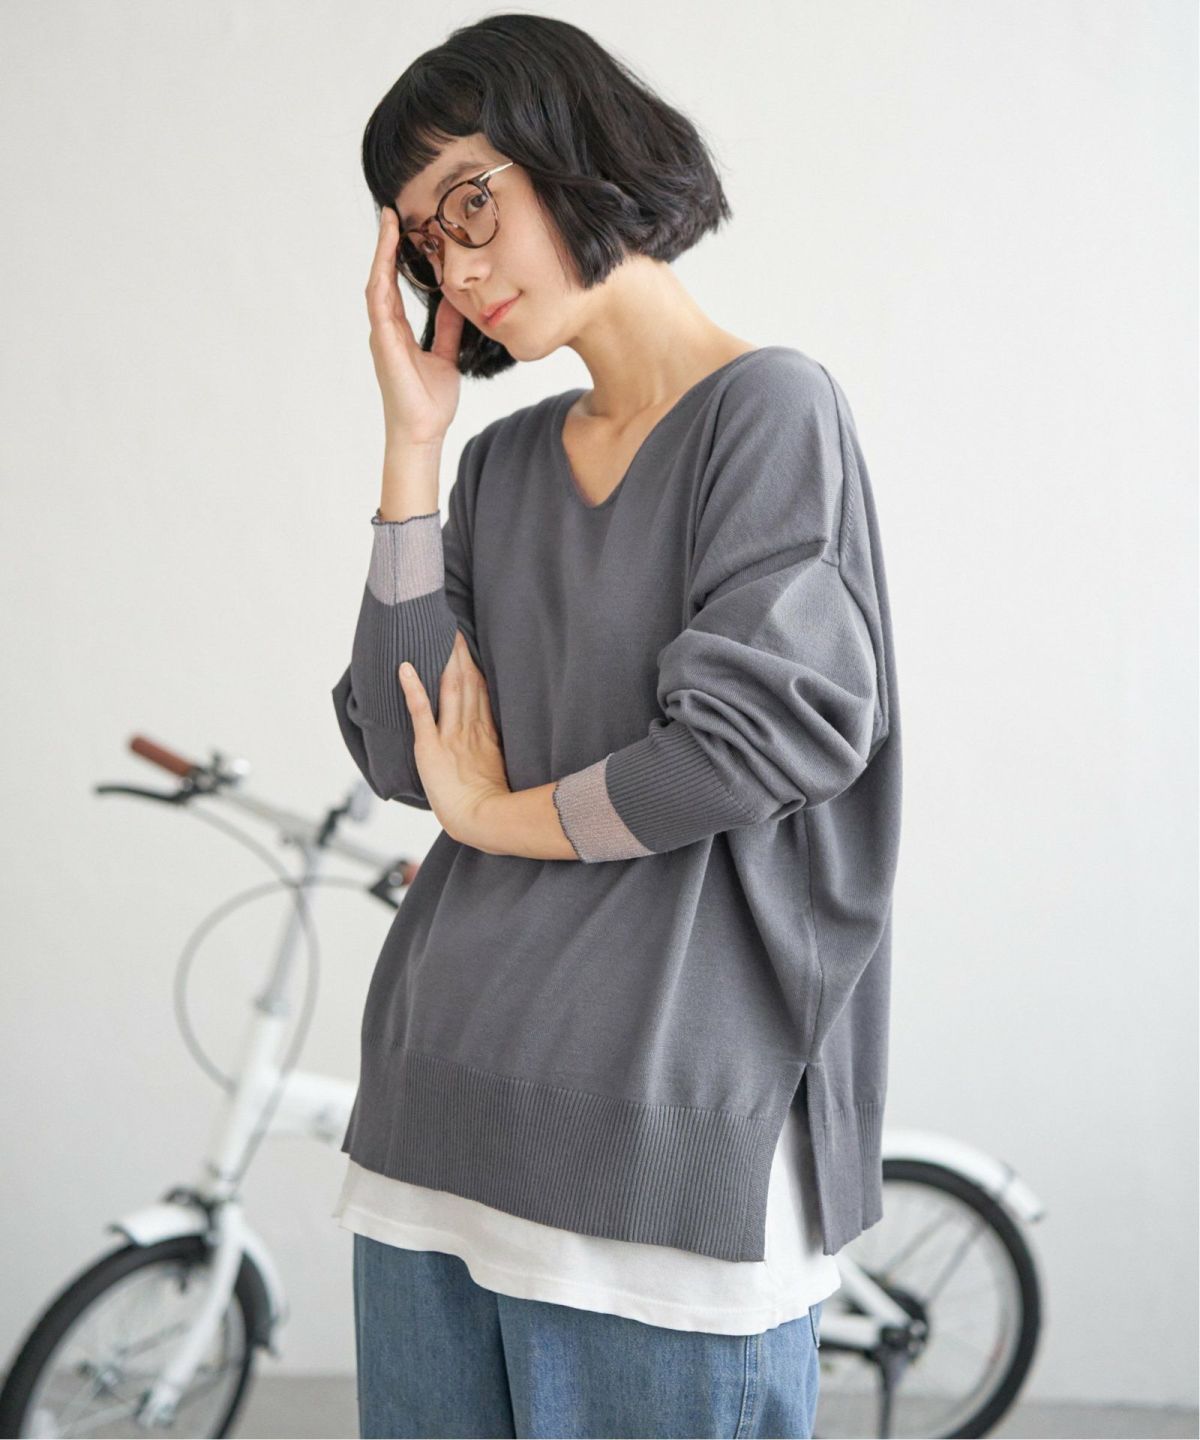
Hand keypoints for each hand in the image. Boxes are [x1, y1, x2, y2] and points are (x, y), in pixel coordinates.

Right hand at [367, 206, 464, 443]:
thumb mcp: (446, 356)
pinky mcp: (383, 344)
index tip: (404, 228)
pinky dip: (381, 279)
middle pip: (381, 277)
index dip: (397, 256)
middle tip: (393, 212)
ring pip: (377, 284)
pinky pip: (379, 305)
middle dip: (386, 244)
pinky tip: (385, 259)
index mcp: (397, 330)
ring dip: (381, 253)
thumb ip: (447, 328)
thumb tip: (454, 301)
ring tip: (388, 223)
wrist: (423, 432)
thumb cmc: (430, 401)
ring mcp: (381, 335)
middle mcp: (385, 328)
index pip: (395, 284)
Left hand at [398, 631, 510, 848]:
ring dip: (444, 661)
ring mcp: (450, 736)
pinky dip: (413, 689)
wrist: (482, 821)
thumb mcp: (502, 770)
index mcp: (487, 733)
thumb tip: (499, 734)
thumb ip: (499, 749)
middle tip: (456, 626)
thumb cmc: (491, 805)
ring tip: (438, 635)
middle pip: (466, 682)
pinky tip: (405, 668)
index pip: (481, 690)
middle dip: (461, 654)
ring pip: (449, 689)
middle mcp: (469, 729)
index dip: (476, 665)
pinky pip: (421, 712)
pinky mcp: (430, 747)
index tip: (473, 642)